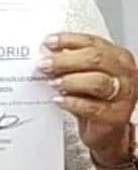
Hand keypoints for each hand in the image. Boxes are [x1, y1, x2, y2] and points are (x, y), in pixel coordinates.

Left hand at [42, 32, 137, 165]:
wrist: (105, 128)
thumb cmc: (94, 96)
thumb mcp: (83, 73)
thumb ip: (70, 61)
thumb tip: (46, 53)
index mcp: (117, 57)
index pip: (92, 42)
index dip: (68, 40)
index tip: (47, 42)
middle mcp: (124, 73)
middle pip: (95, 60)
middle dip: (65, 61)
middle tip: (44, 64)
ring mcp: (123, 95)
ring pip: (97, 82)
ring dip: (70, 81)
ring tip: (53, 83)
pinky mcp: (116, 116)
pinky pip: (93, 108)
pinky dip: (73, 103)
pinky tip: (59, 100)